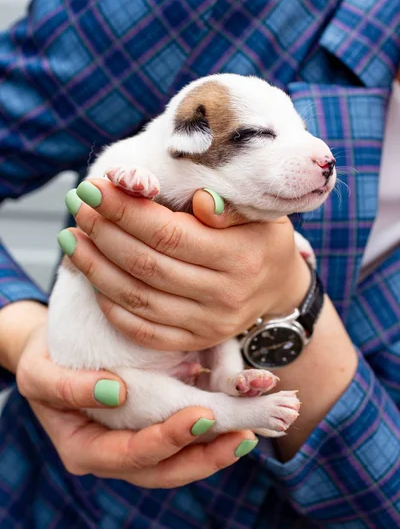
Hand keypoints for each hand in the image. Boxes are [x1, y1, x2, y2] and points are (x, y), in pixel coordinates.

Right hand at [15, 322, 255, 487]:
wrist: (47, 354)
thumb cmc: (41, 363)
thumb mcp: (38, 373)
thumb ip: (67, 387)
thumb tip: (116, 391)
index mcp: (84, 450)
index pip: (130, 455)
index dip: (166, 439)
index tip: (199, 415)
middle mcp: (112, 455)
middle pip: (163, 470)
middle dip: (204, 456)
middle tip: (242, 435)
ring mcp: (131, 442)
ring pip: (177, 460)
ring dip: (213, 449)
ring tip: (248, 432)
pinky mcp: (147, 423)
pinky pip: (179, 437)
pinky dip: (207, 431)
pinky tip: (232, 417)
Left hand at [60, 180, 310, 350]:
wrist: (278, 286)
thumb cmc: (261, 239)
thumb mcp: (260, 213)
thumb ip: (229, 207)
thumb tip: (199, 201)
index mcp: (239, 257)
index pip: (168, 233)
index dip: (126, 211)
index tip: (95, 187)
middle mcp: (223, 296)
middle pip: (147, 265)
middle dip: (104, 232)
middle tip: (78, 205)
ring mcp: (207, 325)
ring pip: (138, 298)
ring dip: (96, 267)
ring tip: (72, 238)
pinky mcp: (194, 341)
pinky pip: (143, 330)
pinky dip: (111, 306)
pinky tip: (92, 278)